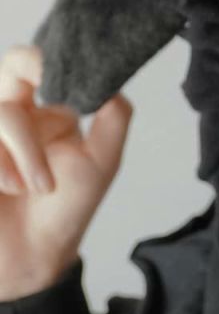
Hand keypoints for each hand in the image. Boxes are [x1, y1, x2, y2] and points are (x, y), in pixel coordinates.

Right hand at [0, 44, 132, 299]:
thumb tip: (113, 79)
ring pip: (2, 113)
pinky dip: (2, 166)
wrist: (32, 258)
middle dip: (29, 76)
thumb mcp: (101, 162)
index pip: (40, 63)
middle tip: (43, 89)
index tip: (63, 66)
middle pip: (11, 68)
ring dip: (24, 149)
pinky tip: (12, 189)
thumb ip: (113, 118)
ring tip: (38, 187)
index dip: (48, 55)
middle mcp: (13, 113)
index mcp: (46, 109)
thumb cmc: (65, 210)